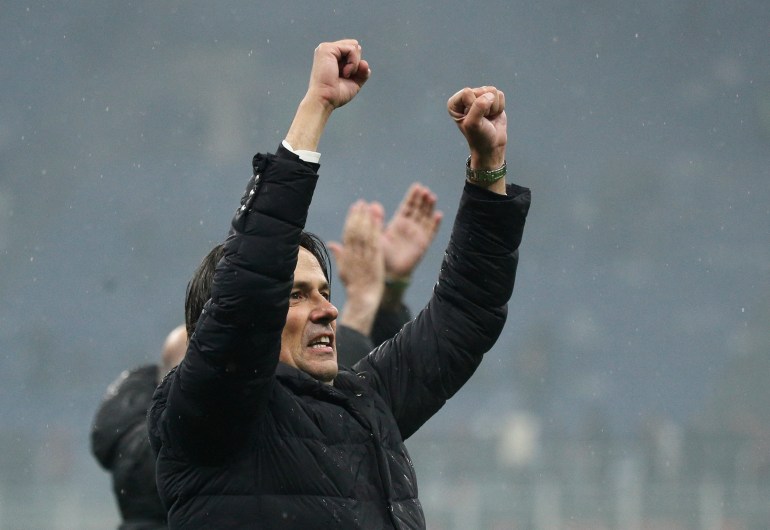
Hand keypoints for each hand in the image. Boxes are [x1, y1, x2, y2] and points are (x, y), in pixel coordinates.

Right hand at [306, 39, 370, 110]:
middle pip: (355, 46)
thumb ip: (362, 72)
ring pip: (354, 46)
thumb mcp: (354, 82)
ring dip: (354, 63)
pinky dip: (353, 63)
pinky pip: (351, 49)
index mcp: (332, 57)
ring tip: (344, 74)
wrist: (325, 99)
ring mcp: (326, 48)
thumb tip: (364, 63)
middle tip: (345, 76)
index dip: (356, 64)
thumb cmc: (336, 94)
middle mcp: (328, 50)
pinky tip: (345, 72)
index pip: (353, 51)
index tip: (347, 77)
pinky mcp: (327, 48)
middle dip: (356, 63)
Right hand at [329, 201, 384, 335]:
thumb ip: (339, 255)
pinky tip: (379, 220)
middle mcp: (354, 255)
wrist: (362, 298)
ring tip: (371, 207)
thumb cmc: (353, 285)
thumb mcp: (343, 269)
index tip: (354, 208)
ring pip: (364, 234)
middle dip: (358, 216)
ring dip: (367, 219)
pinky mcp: (374, 260)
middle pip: (355, 231)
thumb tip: (332, 244)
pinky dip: (376, 230)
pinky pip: (374, 242)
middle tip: (362, 203)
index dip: (351, 219)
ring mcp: (364, 257)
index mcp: (346, 255)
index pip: (348, 233)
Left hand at [382, 183, 442, 279]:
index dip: (412, 197)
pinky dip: (435, 224)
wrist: (389, 272)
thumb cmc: (381, 255)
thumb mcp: (376, 235)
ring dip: (429, 208)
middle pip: (418, 209)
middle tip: (425, 189)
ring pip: (426, 218)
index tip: (417, 186)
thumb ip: (376, 221)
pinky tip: (438, 214)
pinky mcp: (423, 244)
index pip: (407, 206)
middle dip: (422, 199)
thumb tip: (373, 204)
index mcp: (398, 223)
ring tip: (432, 196)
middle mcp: (409, 227)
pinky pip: (431, 232)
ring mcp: (417, 234)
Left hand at [447, 86, 506, 169]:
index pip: (467, 92)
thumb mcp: (473, 124)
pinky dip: (499, 107)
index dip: (474, 105)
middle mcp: (466, 98)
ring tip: (487, 117)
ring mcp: (479, 97)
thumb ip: (478, 107)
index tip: (474, 118)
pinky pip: (500, 95)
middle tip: (483, 119)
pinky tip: (493, 115)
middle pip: (481, 90)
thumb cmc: (479, 137)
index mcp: (455, 104)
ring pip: (492, 91)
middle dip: (486, 107)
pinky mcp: (492, 99)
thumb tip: (489, 95)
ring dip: (493, 107)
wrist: (492, 146)